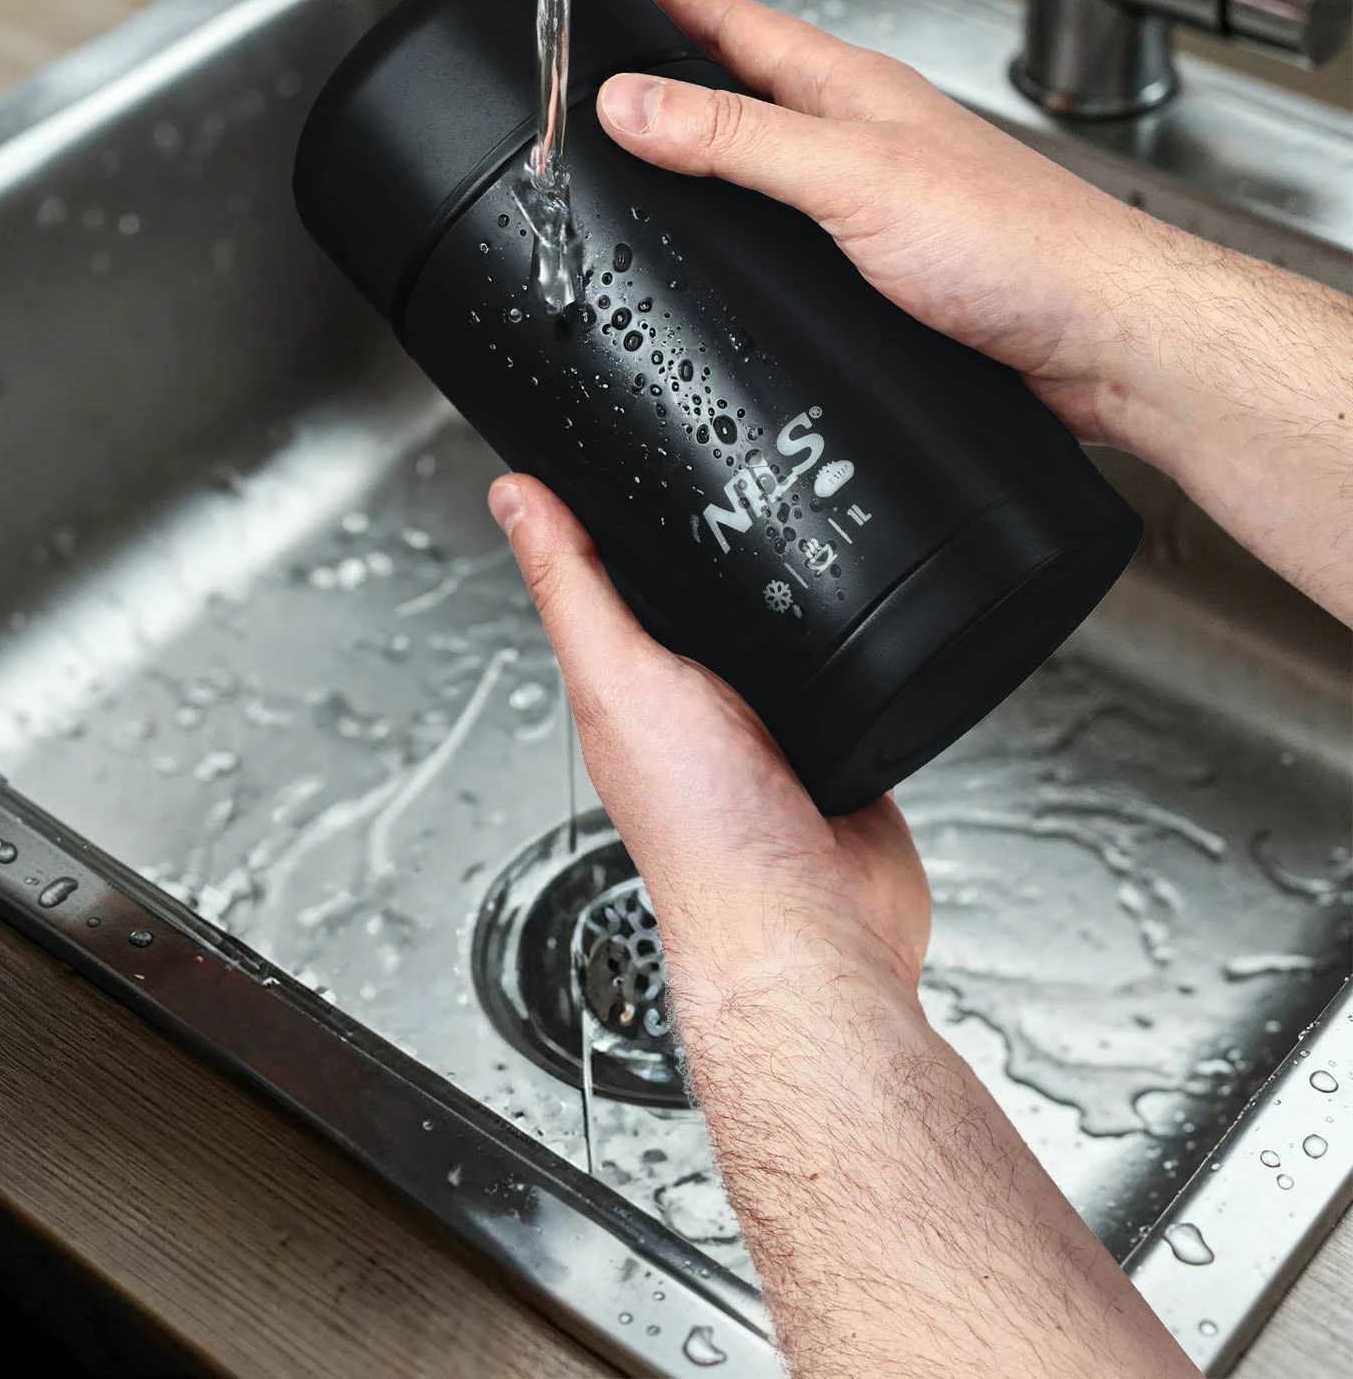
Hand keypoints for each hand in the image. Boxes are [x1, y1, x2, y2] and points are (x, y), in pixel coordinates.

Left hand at [488, 472, 1194, 1378]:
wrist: (810, 924)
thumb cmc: (699, 832)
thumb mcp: (618, 680)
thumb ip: (573, 588)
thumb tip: (515, 501)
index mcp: (631, 689)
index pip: (615, 582)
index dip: (620, 521)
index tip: (628, 456)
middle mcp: (699, 706)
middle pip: (706, 602)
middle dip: (722, 550)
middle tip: (740, 474)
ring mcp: (773, 726)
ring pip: (780, 634)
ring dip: (796, 597)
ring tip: (800, 527)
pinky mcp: (841, 742)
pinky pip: (851, 672)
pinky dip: (860, 644)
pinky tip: (865, 615)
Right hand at [596, 0, 1352, 621]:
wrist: (1102, 339)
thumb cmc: (1017, 245)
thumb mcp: (852, 176)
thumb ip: (738, 140)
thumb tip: (631, 103)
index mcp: (851, 90)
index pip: (735, 24)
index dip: (666, 1)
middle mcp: (860, 139)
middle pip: (743, 93)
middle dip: (671, 79)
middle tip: (607, 77)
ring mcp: (871, 205)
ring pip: (766, 169)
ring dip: (707, 164)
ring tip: (647, 165)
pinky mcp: (881, 273)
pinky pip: (789, 237)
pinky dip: (743, 240)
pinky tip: (727, 263)